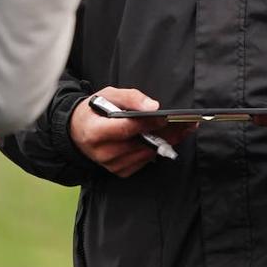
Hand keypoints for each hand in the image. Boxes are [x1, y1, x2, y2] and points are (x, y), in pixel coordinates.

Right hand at [69, 87, 192, 177]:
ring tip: (184, 128)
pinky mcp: (119, 171)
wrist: (77, 131)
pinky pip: (144, 161)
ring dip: (167, 142)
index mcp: (95, 132)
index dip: (147, 123)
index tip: (167, 116)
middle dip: (166, 133)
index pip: (126, 129)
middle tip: (188, 123)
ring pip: (146, 154)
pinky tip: (170, 138)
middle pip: (140, 144)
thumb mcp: (108, 95)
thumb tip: (153, 107)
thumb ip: (130, 98)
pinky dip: (157, 150)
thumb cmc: (94, 111)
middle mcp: (102, 152)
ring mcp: (111, 165)